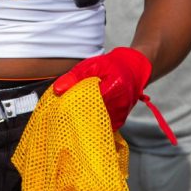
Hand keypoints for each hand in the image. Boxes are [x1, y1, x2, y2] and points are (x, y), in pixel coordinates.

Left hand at [53, 47, 175, 143]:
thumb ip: (75, 77)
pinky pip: (102, 125)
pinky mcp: (120, 120)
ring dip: (85, 119)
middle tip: (64, 111)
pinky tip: (85, 116)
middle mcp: (120, 104)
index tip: (61, 104)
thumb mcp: (92, 66)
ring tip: (73, 113)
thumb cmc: (112, 65)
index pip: (89, 102)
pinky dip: (93, 121)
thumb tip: (57, 90)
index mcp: (114, 88)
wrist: (133, 70)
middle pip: (92, 115)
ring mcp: (121, 114)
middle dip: (78, 114)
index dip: (74, 104)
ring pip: (97, 123)